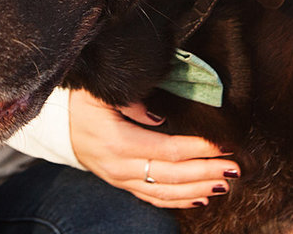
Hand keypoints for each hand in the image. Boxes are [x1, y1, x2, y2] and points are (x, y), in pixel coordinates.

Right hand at [68, 88, 239, 207]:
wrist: (57, 125)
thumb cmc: (81, 102)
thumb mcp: (99, 92)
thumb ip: (130, 100)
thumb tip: (159, 115)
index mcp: (117, 142)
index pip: (166, 150)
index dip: (197, 149)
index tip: (222, 145)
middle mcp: (119, 166)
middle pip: (170, 175)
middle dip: (205, 172)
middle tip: (234, 167)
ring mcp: (120, 179)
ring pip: (164, 192)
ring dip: (197, 189)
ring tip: (224, 183)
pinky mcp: (122, 184)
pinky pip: (153, 198)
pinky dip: (178, 200)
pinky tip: (200, 197)